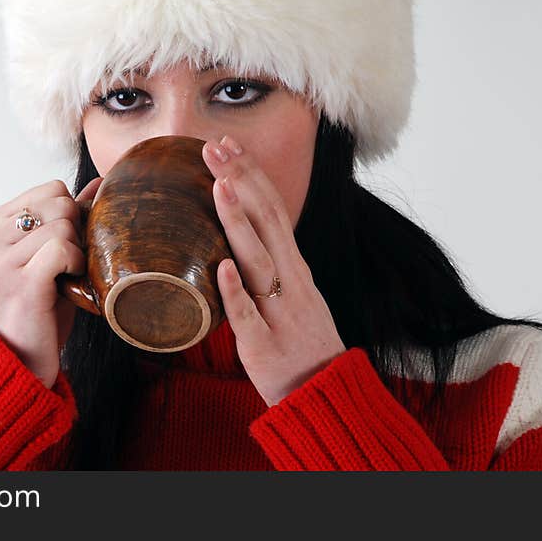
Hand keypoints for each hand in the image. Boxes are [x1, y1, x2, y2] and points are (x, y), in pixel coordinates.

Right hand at [0, 177, 102, 388]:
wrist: (20, 361)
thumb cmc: (37, 310)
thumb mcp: (46, 258)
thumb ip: (66, 219)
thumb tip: (98, 184)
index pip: (50, 189)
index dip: (70, 216)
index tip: (63, 248)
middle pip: (59, 202)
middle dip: (76, 232)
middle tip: (67, 265)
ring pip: (63, 224)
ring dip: (77, 252)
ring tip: (65, 277)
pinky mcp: (18, 281)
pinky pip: (62, 247)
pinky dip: (75, 264)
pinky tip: (69, 283)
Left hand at [201, 135, 345, 406]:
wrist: (326, 395)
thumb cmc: (300, 342)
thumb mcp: (291, 293)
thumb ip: (269, 263)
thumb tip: (237, 235)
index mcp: (294, 267)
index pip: (274, 210)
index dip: (252, 174)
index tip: (228, 144)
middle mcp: (292, 281)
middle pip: (267, 222)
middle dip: (241, 181)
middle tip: (214, 147)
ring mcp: (279, 312)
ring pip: (258, 260)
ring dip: (239, 222)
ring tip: (220, 188)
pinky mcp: (264, 345)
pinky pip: (248, 316)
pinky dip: (236, 292)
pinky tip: (221, 267)